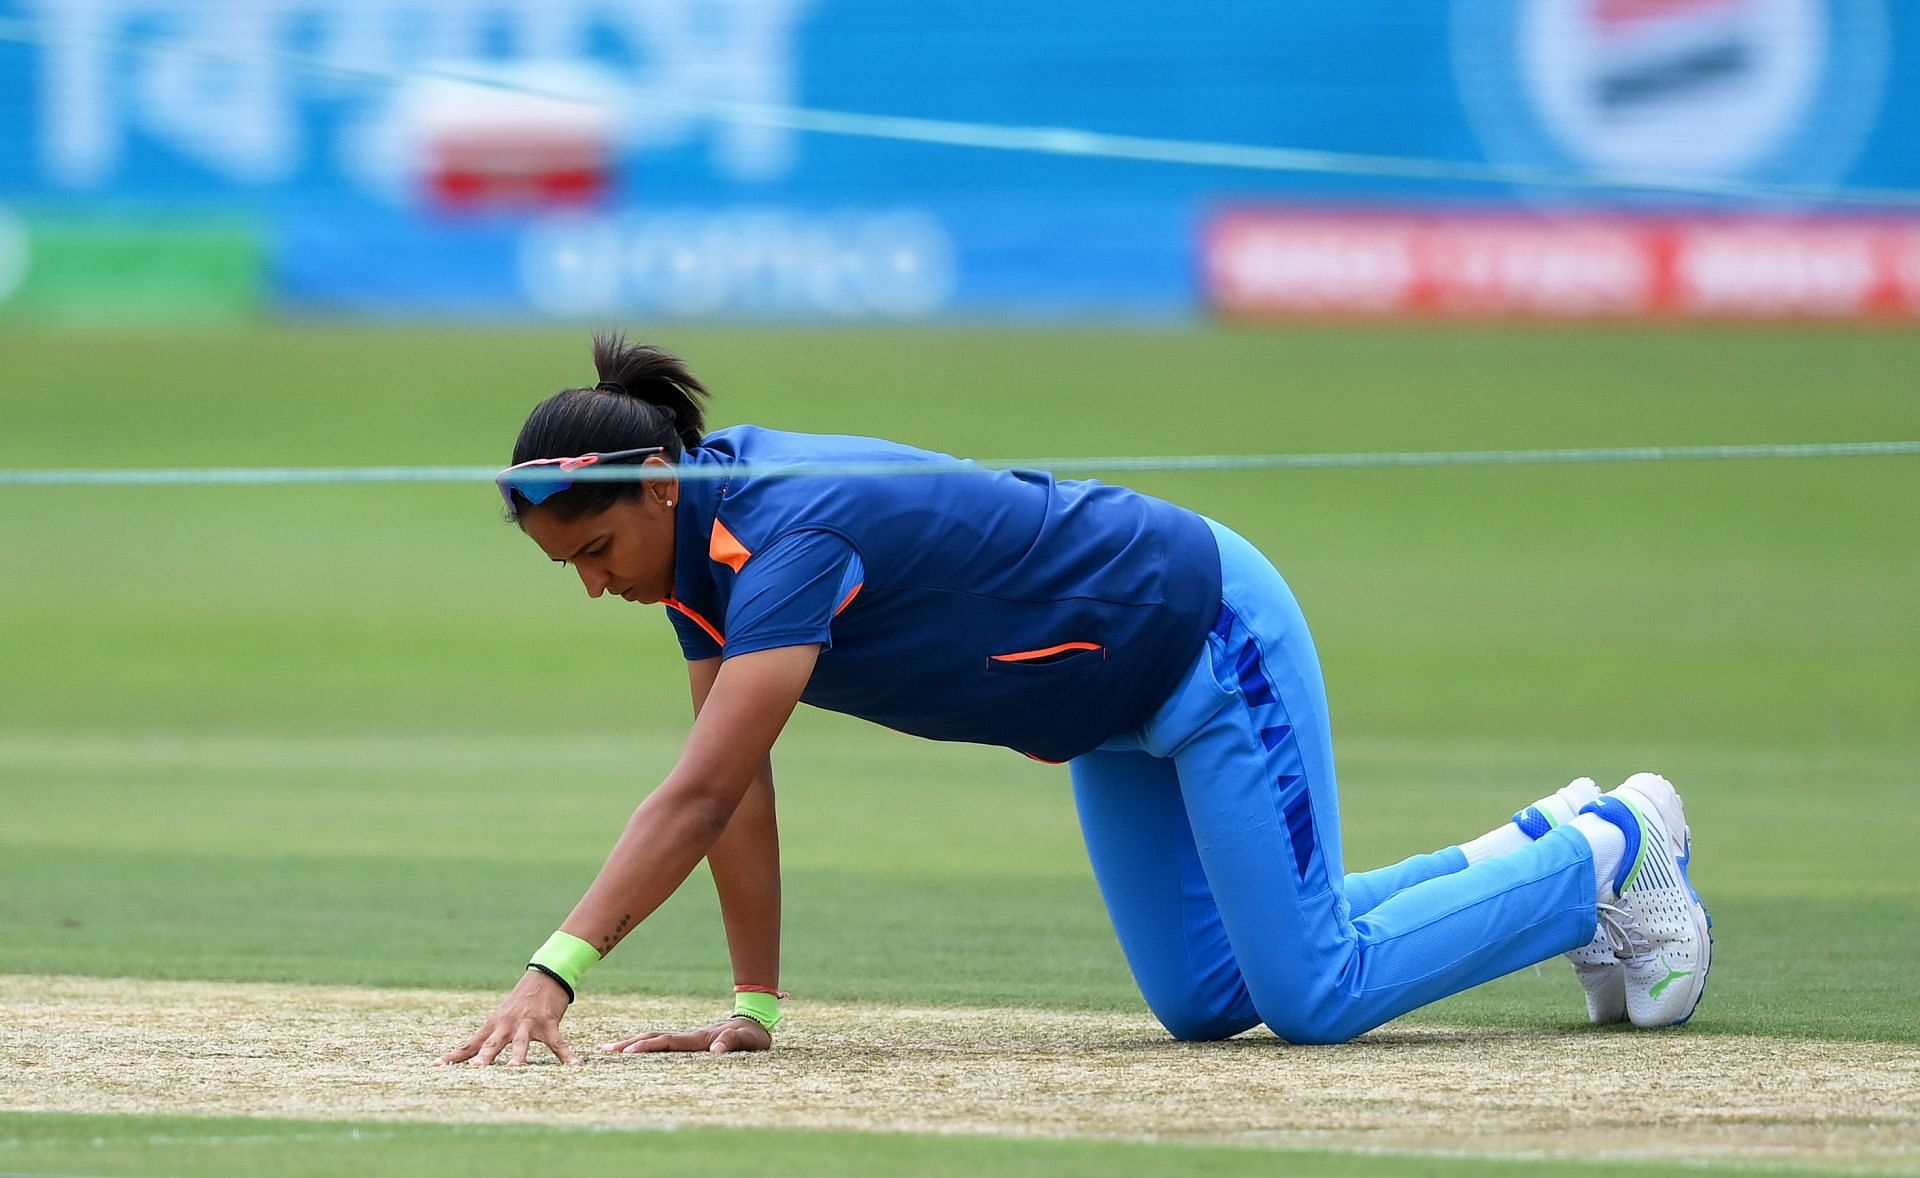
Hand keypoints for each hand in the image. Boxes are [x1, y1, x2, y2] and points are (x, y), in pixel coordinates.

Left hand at [435, 969, 579, 1066]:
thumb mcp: (502, 1017)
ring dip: (518, 1056)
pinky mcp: (547, 1023)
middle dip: (484, 1058)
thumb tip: (471, 1055)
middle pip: (492, 1044)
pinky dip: (567, 1056)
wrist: (545, 975)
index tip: (436, 1067)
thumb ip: (490, 1037)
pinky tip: (575, 1067)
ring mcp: (528, 1024)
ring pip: (521, 1043)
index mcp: (494, 1026)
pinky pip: (557, 1043)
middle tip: (475, 1070)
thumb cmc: (521, 1001)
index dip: (453, 1056)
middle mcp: (507, 1025)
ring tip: (515, 1070)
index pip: (469, 1044)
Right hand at [600, 1016, 771, 1055]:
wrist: (755, 1024)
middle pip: (653, 1037)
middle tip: (604, 1050)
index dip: (648, 1047)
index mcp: (699, 1038)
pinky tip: (634, 1052)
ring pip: (655, 1039)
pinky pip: (663, 1044)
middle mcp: (689, 1037)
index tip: (628, 1053)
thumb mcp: (748, 1040)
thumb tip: (715, 1051)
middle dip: (629, 1043)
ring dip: (632, 1043)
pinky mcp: (688, 1043)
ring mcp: (687, 1039)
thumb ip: (733, 1042)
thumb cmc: (752, 1035)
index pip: (667, 1042)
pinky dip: (645, 1047)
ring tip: (609, 1049)